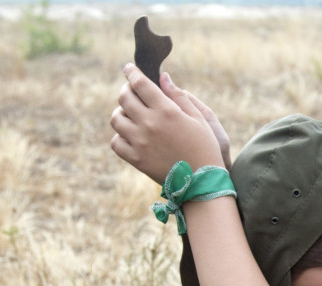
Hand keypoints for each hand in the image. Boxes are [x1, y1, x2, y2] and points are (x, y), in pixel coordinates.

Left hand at [110, 64, 224, 182]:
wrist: (202, 181)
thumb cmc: (204, 147)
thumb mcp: (198, 118)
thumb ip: (178, 96)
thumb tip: (163, 77)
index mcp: (166, 111)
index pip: (140, 84)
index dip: (132, 72)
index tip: (129, 68)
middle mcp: (149, 124)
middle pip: (124, 98)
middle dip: (126, 90)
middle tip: (130, 91)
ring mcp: (140, 142)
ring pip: (116, 119)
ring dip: (121, 113)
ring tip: (130, 115)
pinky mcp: (136, 159)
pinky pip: (116, 143)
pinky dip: (120, 137)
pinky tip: (129, 136)